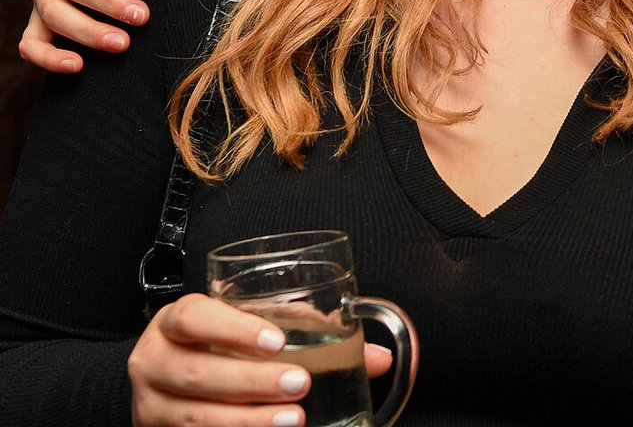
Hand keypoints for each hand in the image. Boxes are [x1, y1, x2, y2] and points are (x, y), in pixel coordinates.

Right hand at [127, 294, 395, 426]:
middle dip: (252, 381)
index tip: (277, 341)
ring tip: (293, 419)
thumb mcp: (253, 327)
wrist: (165, 378)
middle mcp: (155, 360)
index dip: (234, 329)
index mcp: (176, 322)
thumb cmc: (220, 343)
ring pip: (196, 415)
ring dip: (249, 419)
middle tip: (299, 383)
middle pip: (198, 372)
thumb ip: (310, 332)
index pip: (194, 317)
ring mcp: (152, 404)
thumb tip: (378, 359)